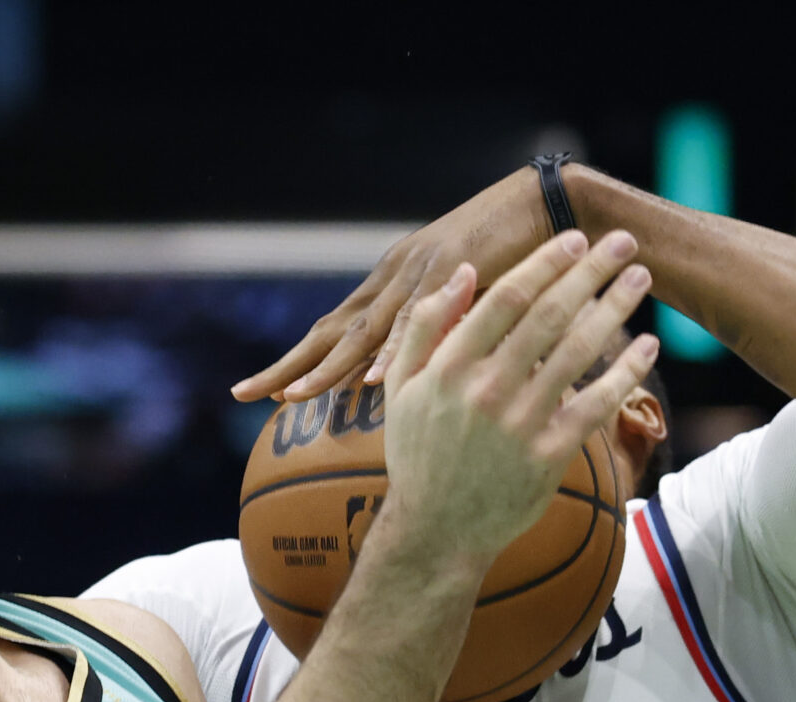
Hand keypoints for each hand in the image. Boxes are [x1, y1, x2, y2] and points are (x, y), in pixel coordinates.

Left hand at [233, 169, 552, 403]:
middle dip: (288, 367)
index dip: (301, 364)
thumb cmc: (515, 262)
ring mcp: (417, 274)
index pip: (337, 334)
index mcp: (394, 289)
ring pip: (363, 330)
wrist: (551, 208)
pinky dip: (396, 348)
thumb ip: (444, 340)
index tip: (267, 396)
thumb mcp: (469, 309)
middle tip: (244, 395)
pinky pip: (418, 318)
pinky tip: (374, 378)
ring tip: (296, 398)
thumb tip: (432, 384)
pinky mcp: (450, 271)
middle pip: (331, 332)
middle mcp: (393, 279)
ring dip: (330, 366)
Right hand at [367, 229, 659, 569]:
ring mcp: (519, 425)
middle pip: (549, 314)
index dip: (546, 263)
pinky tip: (647, 346)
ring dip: (614, 309)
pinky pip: (596, 405)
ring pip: (577, 352)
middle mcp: (486, 391)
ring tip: (641, 279)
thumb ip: (425, 328)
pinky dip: (625, 372)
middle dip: (590, 271)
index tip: (574, 238)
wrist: (437, 533)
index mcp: (449, 368)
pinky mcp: (548, 457)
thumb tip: (463, 272)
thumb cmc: (420, 455)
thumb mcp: (402, 390)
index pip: (505, 297)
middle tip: (624, 242)